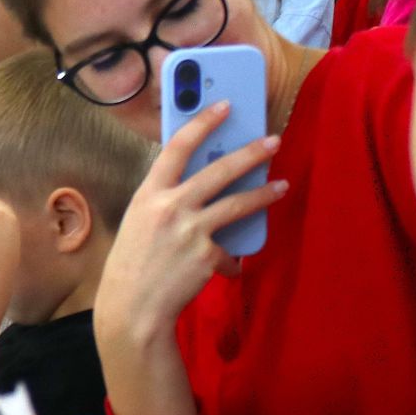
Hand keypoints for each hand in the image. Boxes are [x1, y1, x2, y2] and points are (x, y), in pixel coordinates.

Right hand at [97, 102, 286, 357]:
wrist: (132, 308)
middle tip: (272, 140)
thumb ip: (165, 203)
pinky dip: (231, 262)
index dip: (202, 122)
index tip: (224, 106)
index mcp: (149, 194)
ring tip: (283, 185)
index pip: (177, 147)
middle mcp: (170, 207)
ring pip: (237, 204)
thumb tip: (200, 188)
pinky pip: (228, 254)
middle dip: (250, 153)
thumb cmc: (132, 265)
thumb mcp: (139, 223)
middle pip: (218, 170)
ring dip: (263, 193)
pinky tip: (232, 268)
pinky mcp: (206, 256)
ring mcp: (190, 231)